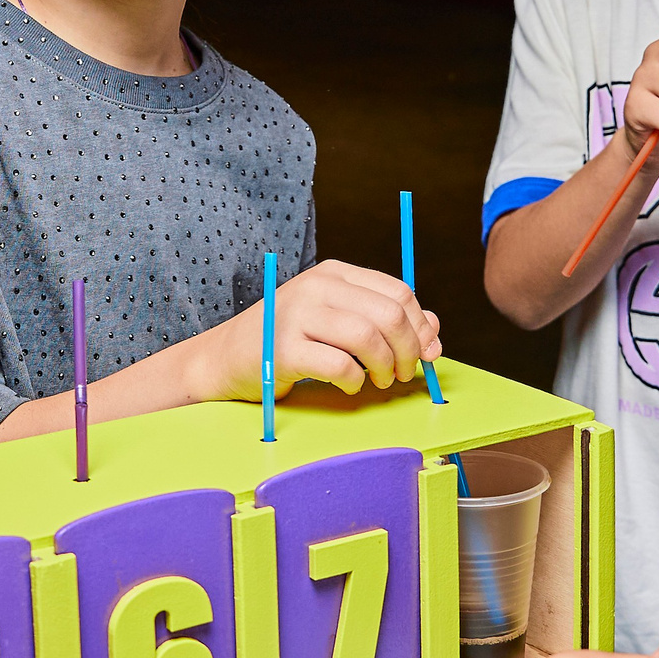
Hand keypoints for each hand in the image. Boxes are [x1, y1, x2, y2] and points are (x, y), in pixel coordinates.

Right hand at [189, 260, 441, 401]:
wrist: (225, 359)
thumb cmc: (286, 340)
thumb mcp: (337, 321)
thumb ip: (383, 322)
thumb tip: (433, 334)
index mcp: (334, 273)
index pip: (399, 293)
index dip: (420, 327)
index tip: (424, 353)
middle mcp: (317, 287)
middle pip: (389, 315)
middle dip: (407, 351)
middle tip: (401, 374)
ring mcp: (298, 315)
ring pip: (368, 338)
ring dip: (384, 368)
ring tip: (378, 381)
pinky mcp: (283, 348)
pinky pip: (340, 365)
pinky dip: (354, 381)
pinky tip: (348, 384)